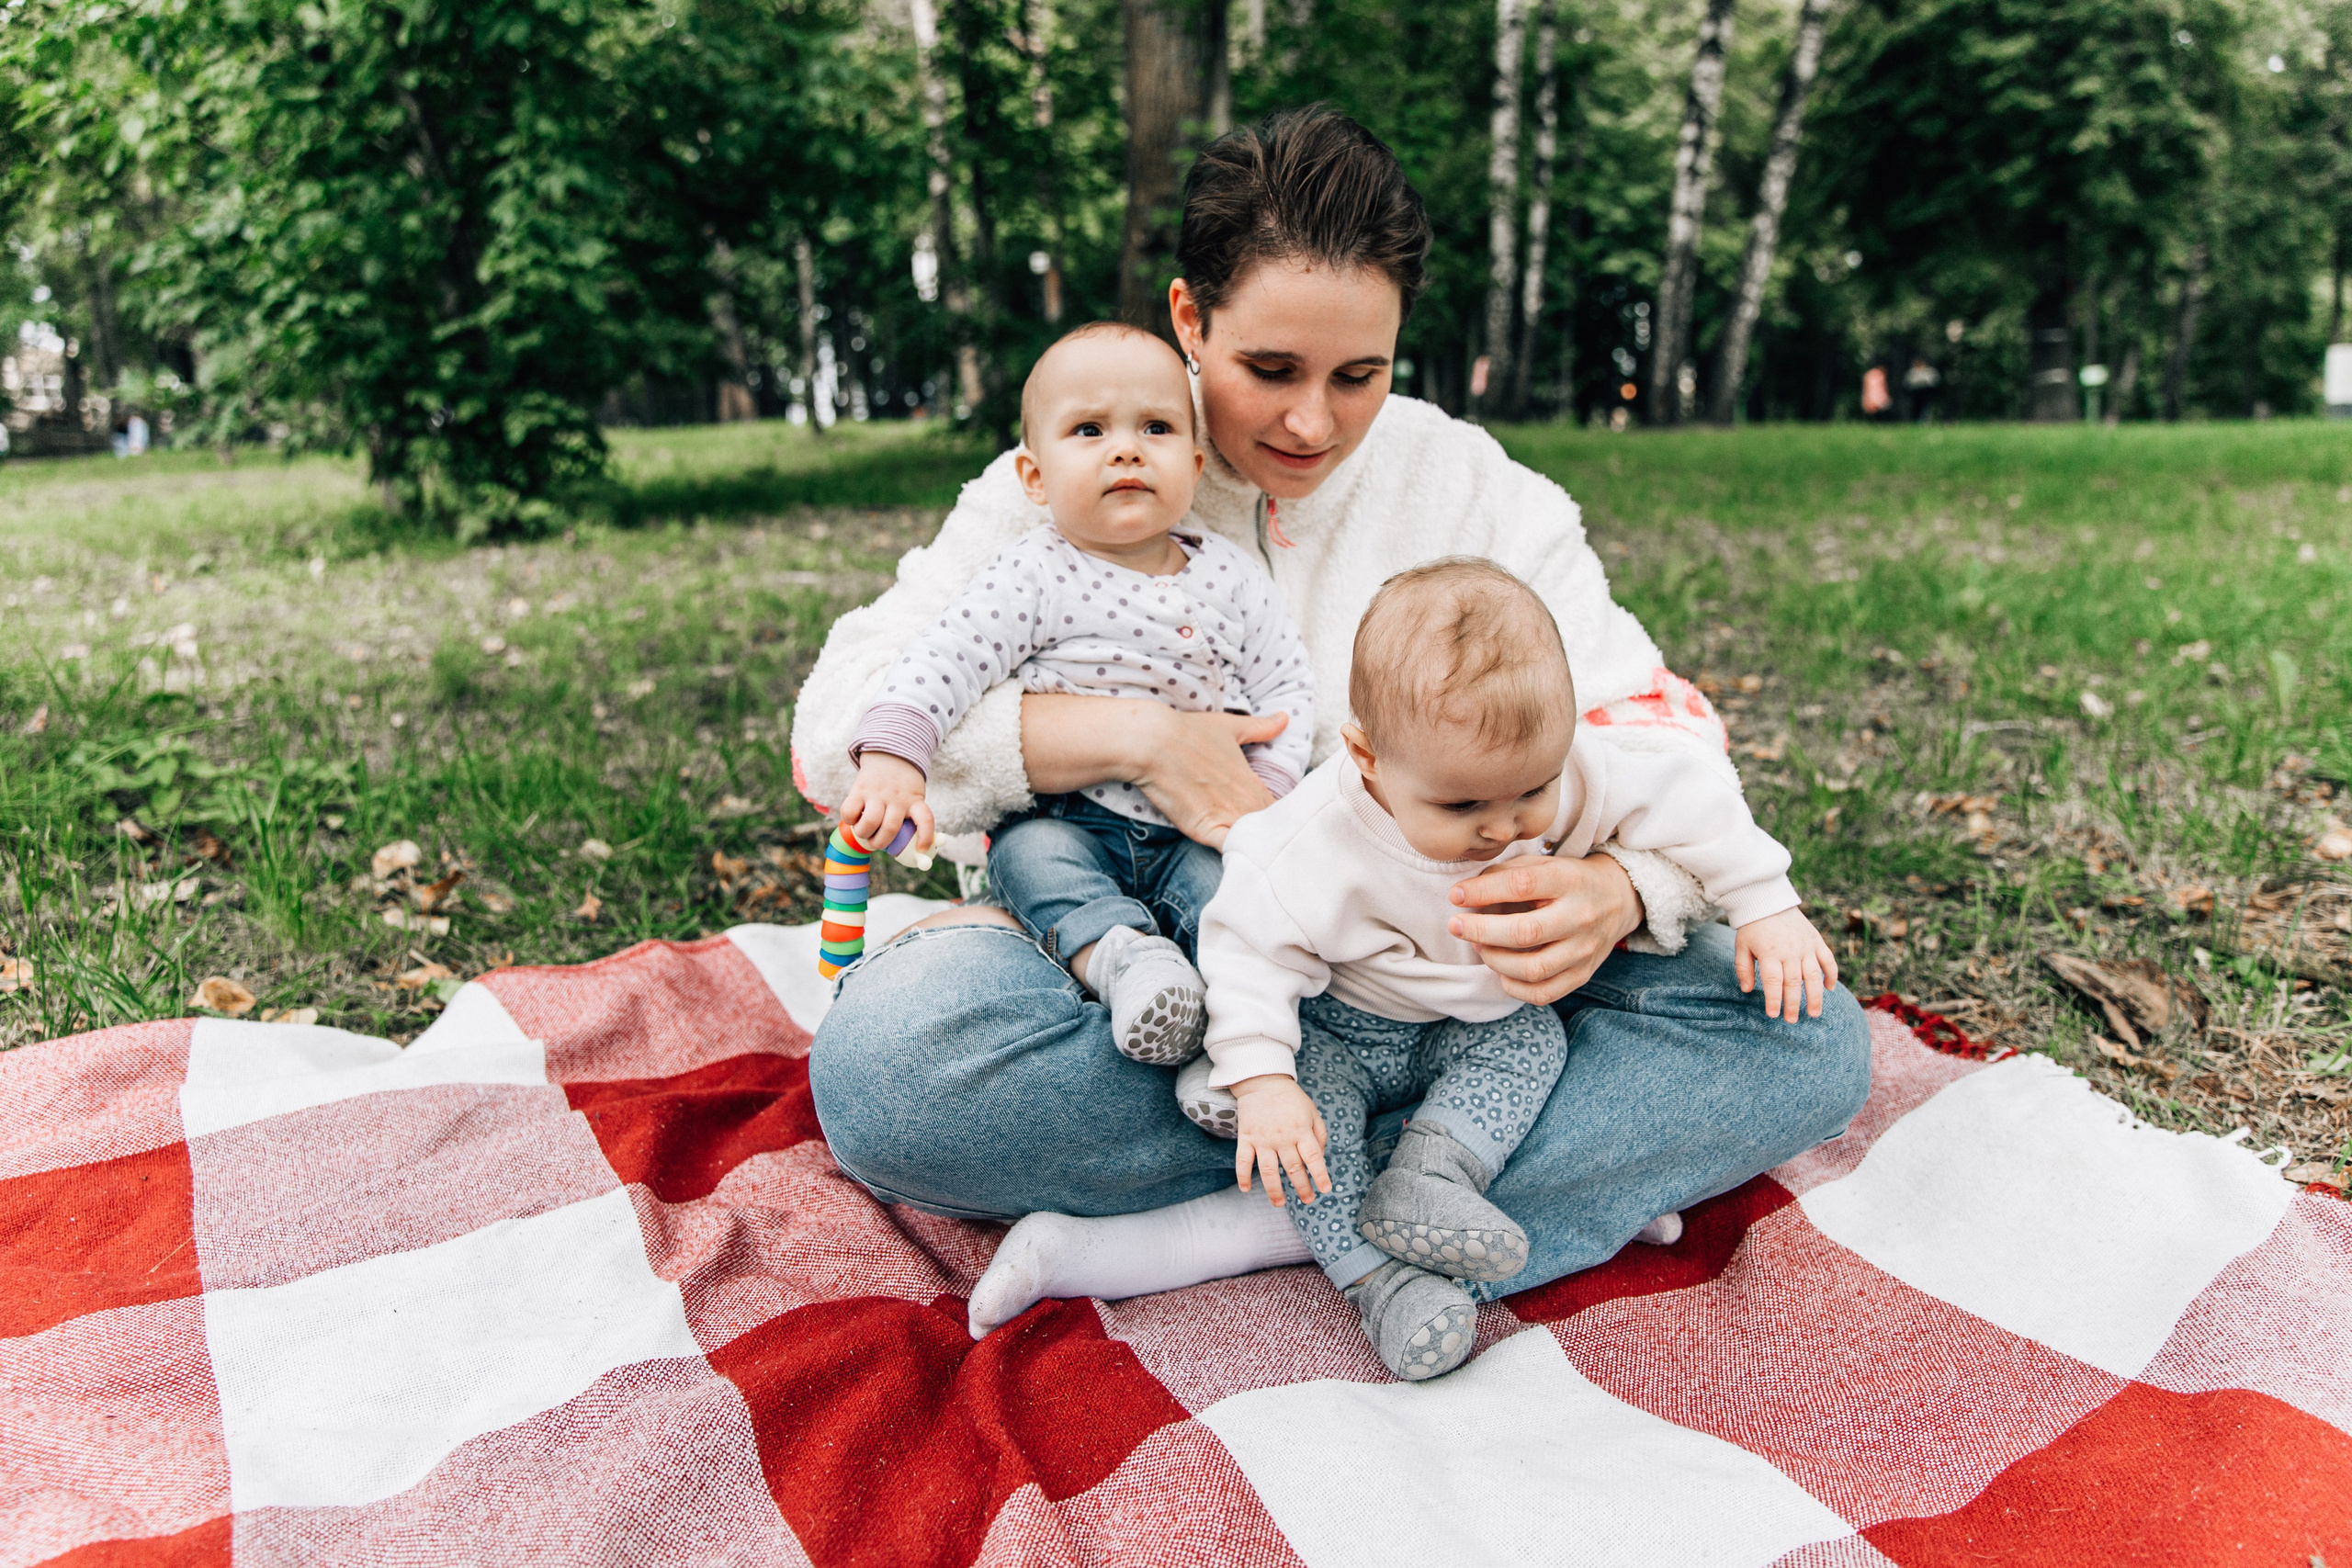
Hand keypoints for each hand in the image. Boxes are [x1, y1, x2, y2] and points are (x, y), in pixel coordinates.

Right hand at [837, 752, 934, 856]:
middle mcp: (897, 798)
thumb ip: (912, 818)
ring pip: (870, 822)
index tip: (921, 850)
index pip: (926, 819)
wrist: (889, 755)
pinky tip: (853, 819)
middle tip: (875, 843)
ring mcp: (877, 793)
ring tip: (863, 832)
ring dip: (864, 834)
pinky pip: (849, 811)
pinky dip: (849, 821)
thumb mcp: (914, 797)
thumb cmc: (902, 786)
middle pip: (891, 828)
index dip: (926, 837)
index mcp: (914, 801)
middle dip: (880, 842)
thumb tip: (917, 849)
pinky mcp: (859, 789)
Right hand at [1022, 695, 1281, 849]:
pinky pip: (1230, 849)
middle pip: (1270, 831)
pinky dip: (1239, 856)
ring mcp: (1228, 818)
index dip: (1280, 821)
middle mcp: (1246, 802)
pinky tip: (1243, 863)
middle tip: (1283, 852)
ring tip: (1267, 863)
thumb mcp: (1231, 727)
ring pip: (1255, 842)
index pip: (1279, 812)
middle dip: (1275, 839)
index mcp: (1253, 783)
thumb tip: (1286, 717)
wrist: (1154, 742)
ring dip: (1260, 850)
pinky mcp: (1206, 831)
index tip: (1281, 827)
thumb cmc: (1189, 733)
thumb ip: (1261, 727)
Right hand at [1231, 1074, 1330, 1206]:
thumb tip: (1319, 1158)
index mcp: (1301, 1130)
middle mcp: (1283, 1137)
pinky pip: (1243, 1160)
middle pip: (1293, 1168)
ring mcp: (1263, 1139)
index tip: (1325, 1190)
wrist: (1263, 1081)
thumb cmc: (1291, 1099)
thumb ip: (1320, 1134)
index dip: (1320, 1175)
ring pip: (1268, 1170)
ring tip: (1279, 1204)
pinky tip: (1246, 1189)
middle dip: (1302, 1187)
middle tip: (1308, 1200)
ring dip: (1274, 1190)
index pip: (1313, 1157)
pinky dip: (1243, 1176)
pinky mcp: (1246, 1137)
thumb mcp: (1312, 1112)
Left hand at [1446, 852, 1645, 1005]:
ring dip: (1495, 960)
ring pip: (1532, 969)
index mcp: (1569, 880)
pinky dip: (1514, 987)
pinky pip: (1543, 993)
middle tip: (1456, 925)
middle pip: (1525, 933)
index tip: (1456, 895)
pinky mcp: (1583, 974)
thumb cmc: (1569, 879)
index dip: (1483, 891)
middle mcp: (1580, 917)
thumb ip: (1506, 874)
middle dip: (1481, 931)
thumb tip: (1466, 894)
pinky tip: (1501, 970)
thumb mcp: (1543, 865)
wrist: (1618, 899)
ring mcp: (1584, 950)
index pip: (1521, 886)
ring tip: (1480, 947)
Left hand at [1735, 908, 1839, 1021]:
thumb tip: (1747, 990)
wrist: (1768, 901)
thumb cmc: (1752, 927)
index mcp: (1769, 952)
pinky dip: (1831, 974)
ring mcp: (1805, 946)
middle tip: (1791, 1020)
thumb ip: (1743, 968)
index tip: (1773, 1015)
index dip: (1774, 1000)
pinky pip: (1828, 960)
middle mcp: (1790, 950)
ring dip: (1815, 996)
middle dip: (1793, 1004)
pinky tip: (1829, 989)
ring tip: (1814, 1013)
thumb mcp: (1741, 946)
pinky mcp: (1816, 940)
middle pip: (1794, 982)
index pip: (1773, 982)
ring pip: (1814, 975)